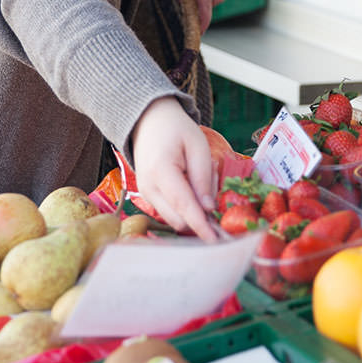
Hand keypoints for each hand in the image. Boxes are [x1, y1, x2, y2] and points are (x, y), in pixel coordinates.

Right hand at [131, 97, 217, 241]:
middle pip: (179, 219)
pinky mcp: (148, 197)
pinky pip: (171, 211)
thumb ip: (203, 177)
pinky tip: (189, 182)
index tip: (215, 240)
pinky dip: (186, 206)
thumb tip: (209, 208)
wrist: (149, 122)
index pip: (184, 206)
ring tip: (198, 177)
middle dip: (201, 212)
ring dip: (194, 209)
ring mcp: (145, 194)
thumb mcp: (198, 145)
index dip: (200, 225)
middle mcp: (148, 187)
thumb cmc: (175, 129)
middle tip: (209, 178)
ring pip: (175, 218)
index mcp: (161, 171)